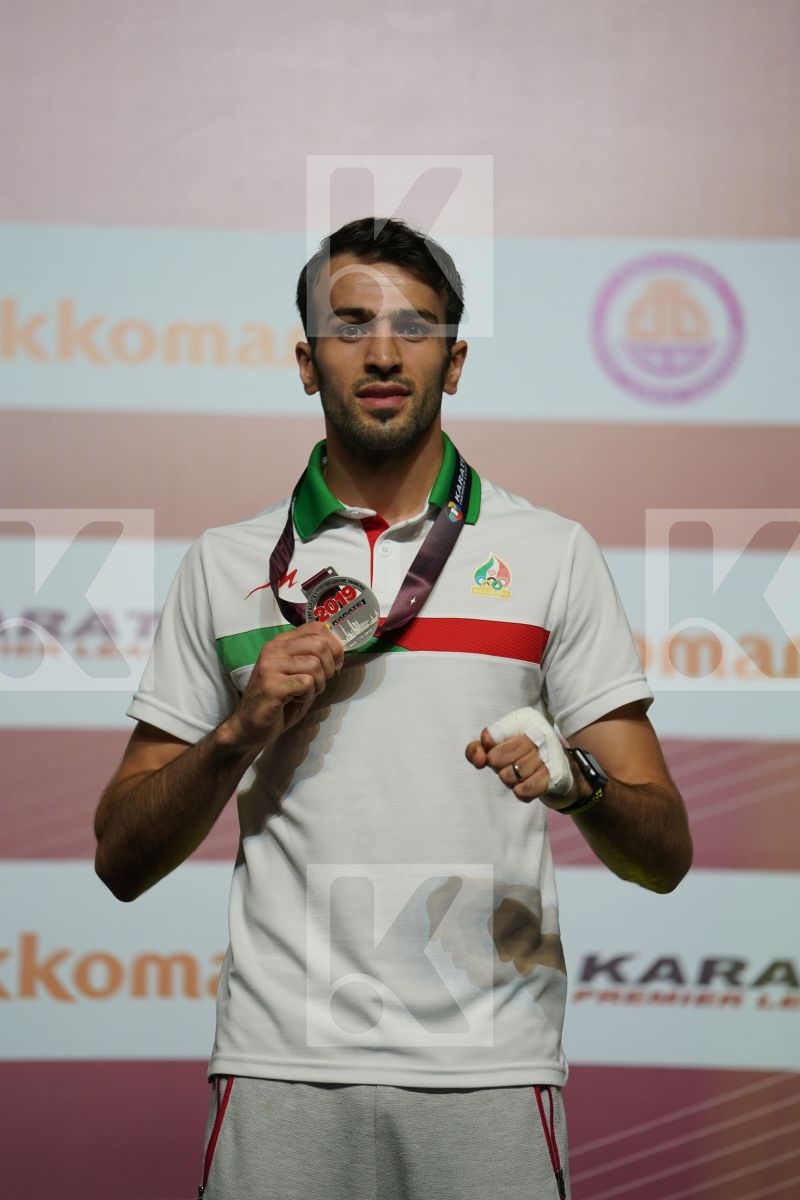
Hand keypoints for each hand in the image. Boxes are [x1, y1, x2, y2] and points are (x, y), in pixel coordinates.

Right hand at [219, 623, 344, 751]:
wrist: (250, 725)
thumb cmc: (279, 701)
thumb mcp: (298, 673)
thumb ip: (313, 658)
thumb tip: (339, 650)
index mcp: (281, 642)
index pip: (316, 628)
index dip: (334, 645)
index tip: (335, 663)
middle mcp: (274, 649)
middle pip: (319, 644)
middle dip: (329, 666)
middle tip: (319, 682)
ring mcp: (270, 666)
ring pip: (314, 665)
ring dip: (318, 684)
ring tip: (305, 693)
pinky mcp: (272, 685)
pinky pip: (306, 683)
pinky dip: (308, 694)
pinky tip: (295, 699)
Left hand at [465, 728, 580, 806]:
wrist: (558, 769)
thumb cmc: (522, 754)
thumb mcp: (497, 746)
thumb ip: (477, 749)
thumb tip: (478, 759)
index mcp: (523, 720)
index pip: (488, 737)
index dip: (486, 750)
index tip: (492, 752)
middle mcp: (537, 734)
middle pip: (495, 758)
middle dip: (497, 766)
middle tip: (509, 764)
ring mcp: (546, 755)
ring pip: (508, 776)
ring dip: (509, 780)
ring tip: (519, 774)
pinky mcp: (553, 777)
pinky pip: (523, 790)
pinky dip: (520, 791)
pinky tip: (525, 784)